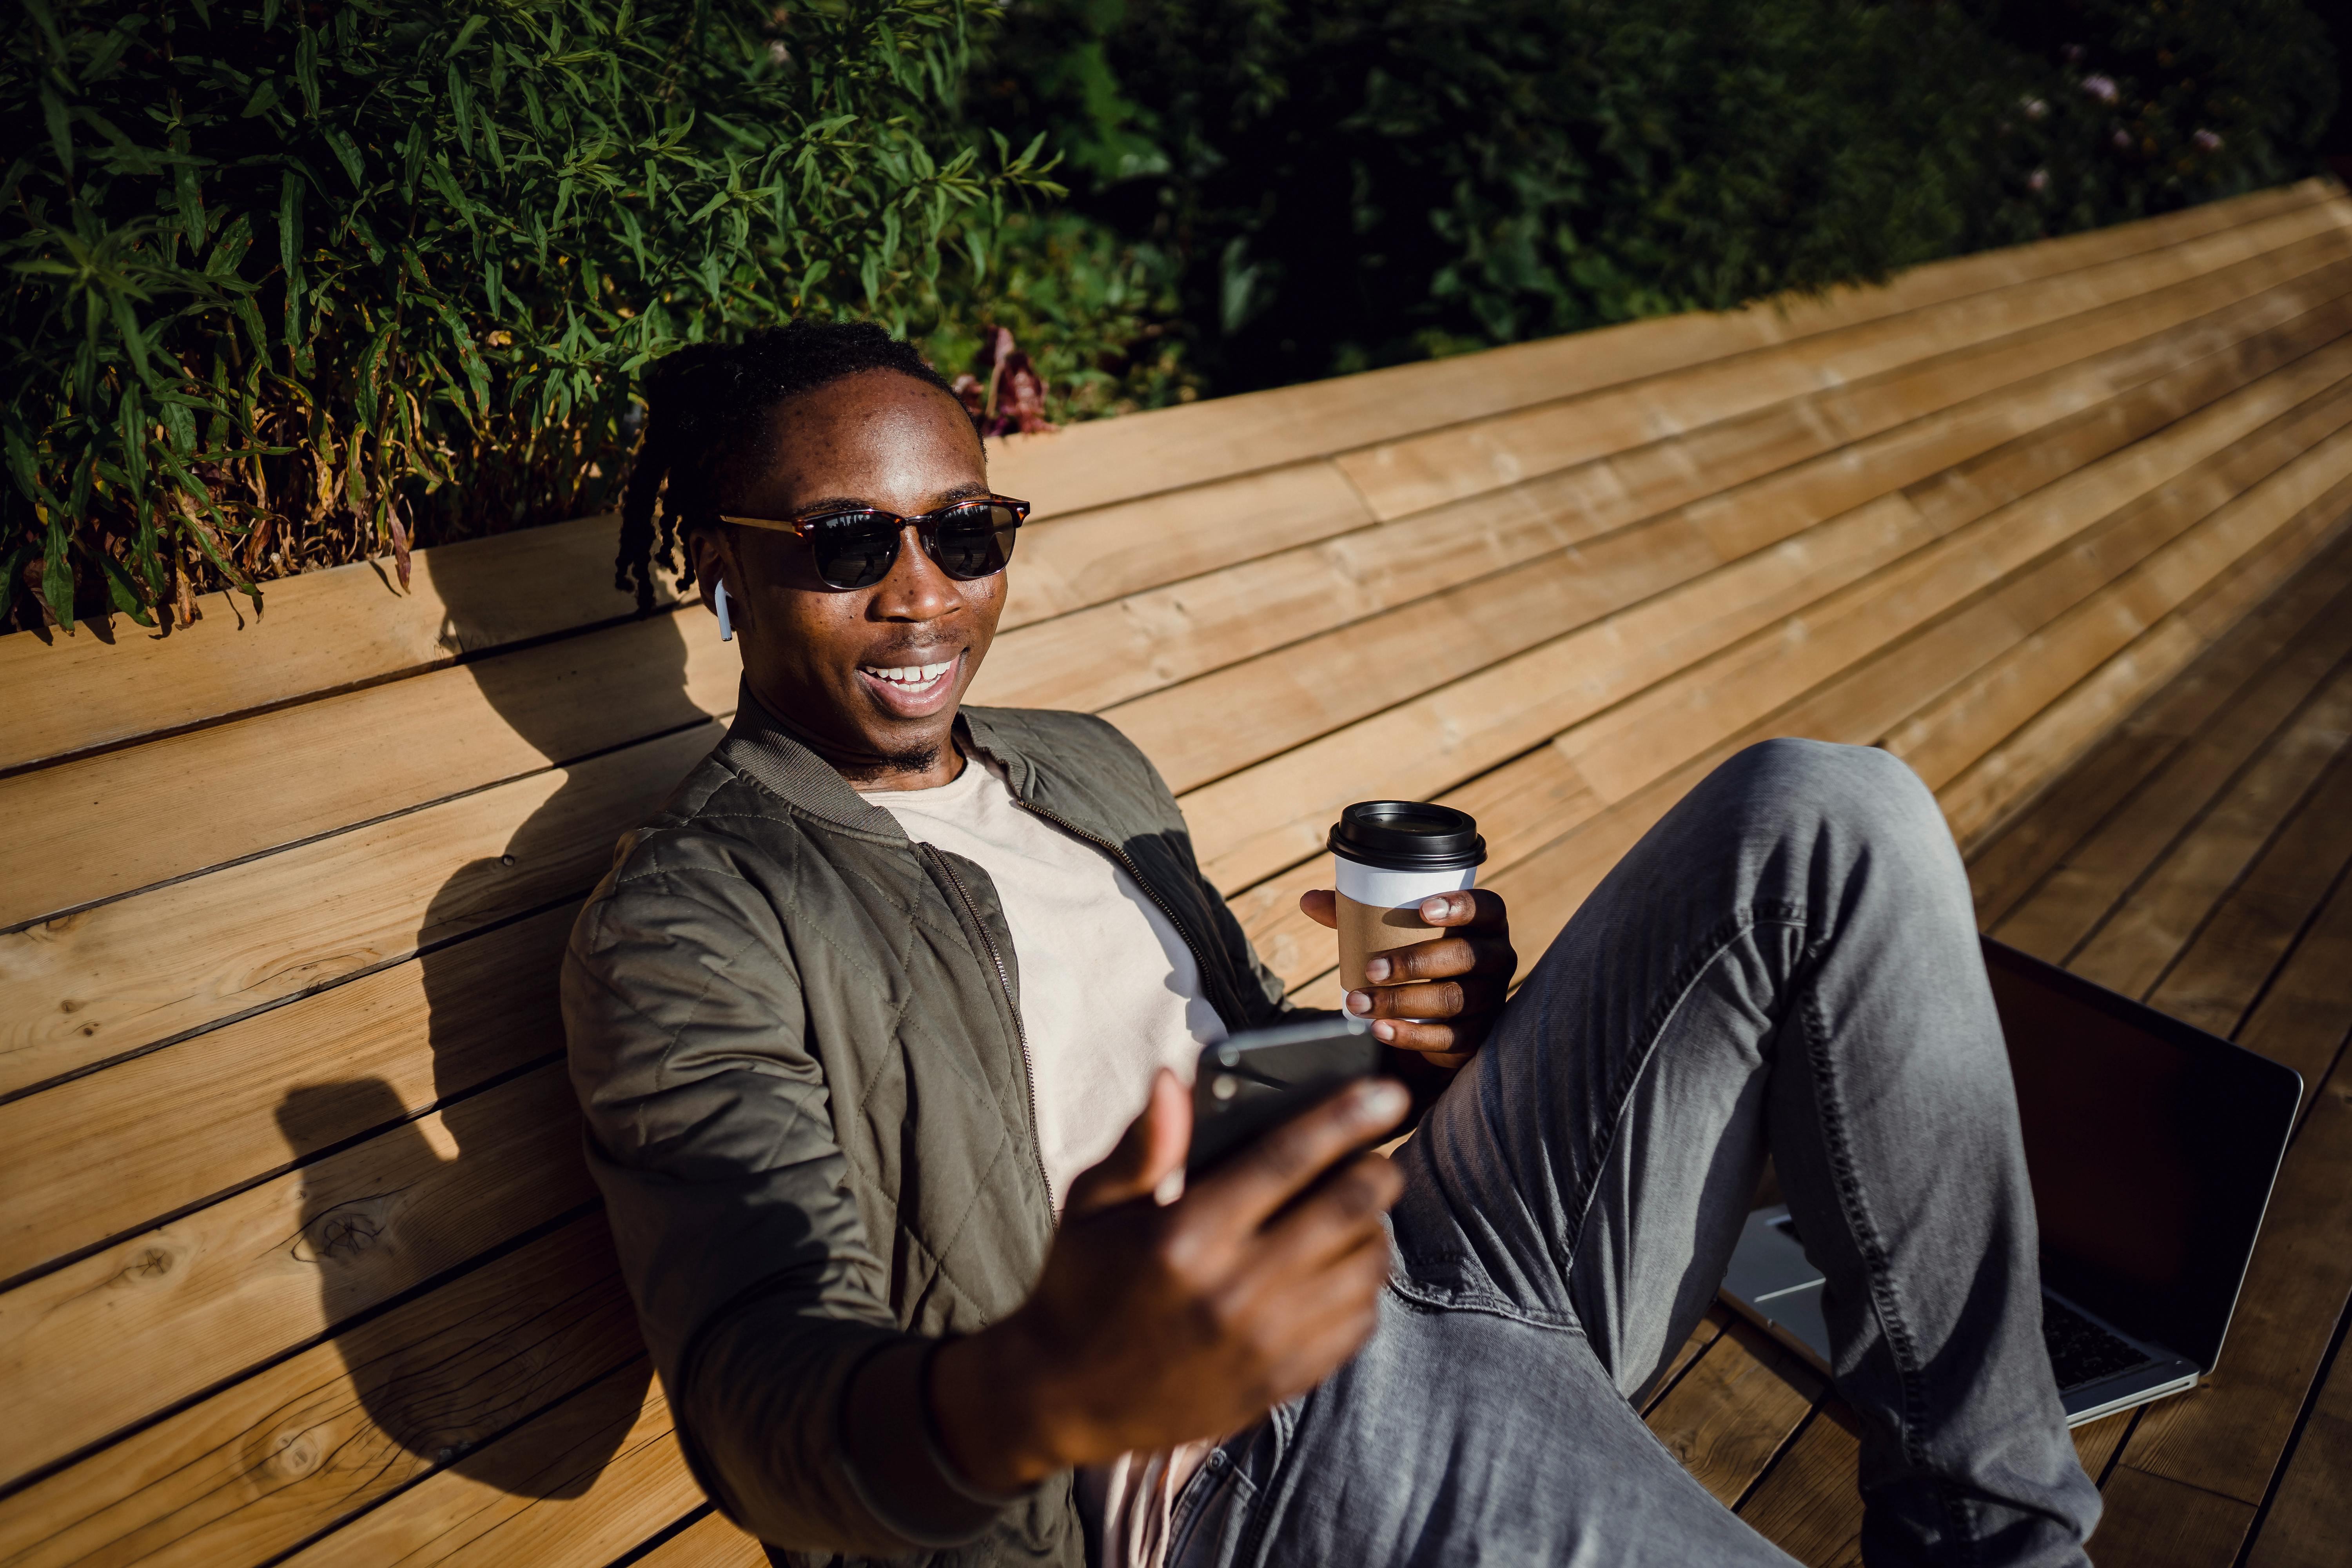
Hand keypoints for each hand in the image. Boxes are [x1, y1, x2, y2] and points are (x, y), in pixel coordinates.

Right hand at [928, 1068, 1407, 1492]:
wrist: (1066, 1398)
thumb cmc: (1080, 1286)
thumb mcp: (1092, 1206)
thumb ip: (1143, 1143)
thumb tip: (1173, 1078)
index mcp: (1183, 1236)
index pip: (1285, 1160)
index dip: (1344, 1118)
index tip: (1386, 1091)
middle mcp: (1231, 1290)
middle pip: (1345, 1210)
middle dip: (1376, 1170)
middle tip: (1377, 1156)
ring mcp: (1263, 1342)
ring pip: (1364, 1266)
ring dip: (1373, 1228)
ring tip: (1354, 1213)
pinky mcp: (1281, 1381)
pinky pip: (1359, 1322)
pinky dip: (1363, 1287)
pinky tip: (1338, 1269)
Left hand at [1300, 888, 1515, 1071]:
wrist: (1442, 1012)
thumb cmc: (1420, 954)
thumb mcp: (1396, 932)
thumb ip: (1358, 915)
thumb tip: (1308, 900)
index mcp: (1486, 924)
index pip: (1487, 907)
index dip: (1461, 907)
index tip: (1422, 910)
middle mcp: (1497, 959)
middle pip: (1464, 956)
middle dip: (1414, 961)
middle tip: (1369, 968)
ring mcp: (1490, 999)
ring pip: (1452, 998)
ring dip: (1401, 1000)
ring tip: (1358, 1002)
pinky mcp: (1477, 1035)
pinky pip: (1448, 1037)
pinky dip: (1410, 1034)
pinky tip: (1380, 1030)